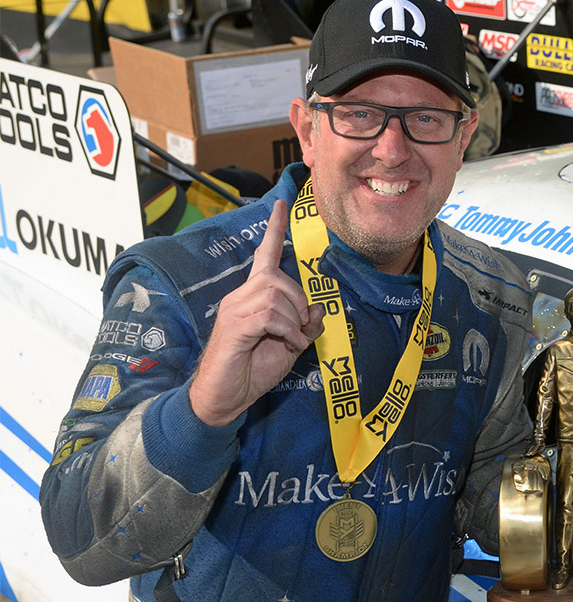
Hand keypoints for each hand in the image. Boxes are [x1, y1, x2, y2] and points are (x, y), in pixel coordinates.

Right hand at [189, 200, 324, 425]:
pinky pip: (270, 315)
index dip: (274, 230)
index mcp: (252, 296)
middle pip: (280, 279)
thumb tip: (318, 307)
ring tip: (290, 341)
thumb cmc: (254, 370)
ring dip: (293, 320)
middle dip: (299, 305)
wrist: (224, 398)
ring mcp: (235, 310)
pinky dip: (287, 330)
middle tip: (297, 332)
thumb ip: (304, 325)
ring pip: (276, 295)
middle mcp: (240, 296)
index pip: (264, 255)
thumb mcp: (290, 345)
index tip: (282, 203)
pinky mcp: (234, 327)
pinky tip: (286, 345)